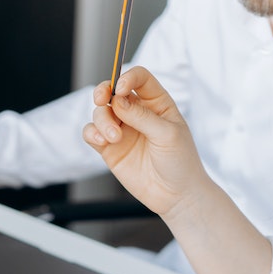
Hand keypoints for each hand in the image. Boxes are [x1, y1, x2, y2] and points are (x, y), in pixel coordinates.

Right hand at [82, 66, 210, 219]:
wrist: (175, 195)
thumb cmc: (180, 162)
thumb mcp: (167, 135)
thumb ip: (143, 117)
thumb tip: (118, 102)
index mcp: (156, 103)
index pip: (139, 79)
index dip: (127, 78)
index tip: (120, 89)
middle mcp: (137, 113)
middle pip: (113, 91)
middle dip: (103, 91)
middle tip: (102, 100)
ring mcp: (122, 130)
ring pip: (101, 113)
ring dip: (102, 121)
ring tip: (113, 138)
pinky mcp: (110, 149)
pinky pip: (92, 134)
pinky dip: (92, 134)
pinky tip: (102, 142)